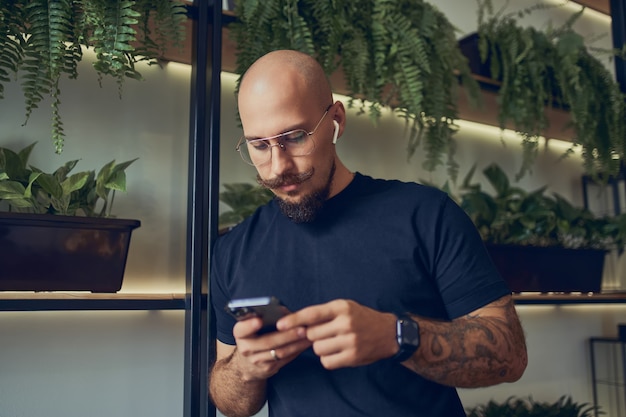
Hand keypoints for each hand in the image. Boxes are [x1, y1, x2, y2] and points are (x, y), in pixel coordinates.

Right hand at [232, 315, 310, 380]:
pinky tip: (306, 343)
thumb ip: (266, 316)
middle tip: (302, 328)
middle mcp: (245, 348)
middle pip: (267, 342)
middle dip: (286, 335)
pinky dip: (297, 350)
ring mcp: (256, 361)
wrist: (247, 363)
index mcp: (240, 333)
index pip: (241, 329)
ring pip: (279, 352)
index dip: (249, 325)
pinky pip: (285, 359)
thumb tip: (283, 311)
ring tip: (309, 335)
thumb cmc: (255, 335)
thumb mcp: (253, 325)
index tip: (259, 320)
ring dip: (296, 343)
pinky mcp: (268, 369)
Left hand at [276, 299, 397, 369]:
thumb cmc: (361, 318)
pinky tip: (338, 351)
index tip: (280, 325)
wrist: (388, 333)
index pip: (312, 313)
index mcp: (342, 307)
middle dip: (313, 335)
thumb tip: (297, 325)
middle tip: (325, 333)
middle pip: (312, 334)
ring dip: (320, 347)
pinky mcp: (353, 357)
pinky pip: (326, 362)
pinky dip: (328, 359)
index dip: (294, 320)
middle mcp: (346, 323)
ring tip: (334, 342)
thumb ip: (323, 314)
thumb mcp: (345, 307)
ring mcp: (350, 341)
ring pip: (317, 349)